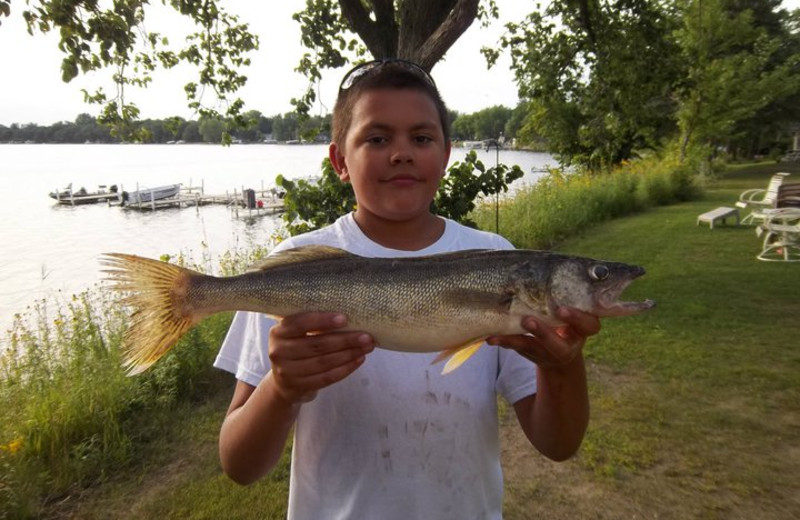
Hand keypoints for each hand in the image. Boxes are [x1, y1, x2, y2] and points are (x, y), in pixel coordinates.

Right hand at [268, 312, 373, 403]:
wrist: (284, 380)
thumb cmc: (297, 346)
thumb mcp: (297, 332)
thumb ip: (314, 323)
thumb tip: (351, 314)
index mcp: (278, 332)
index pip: (300, 323)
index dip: (322, 321)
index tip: (344, 319)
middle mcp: (278, 351)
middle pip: (316, 345)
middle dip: (345, 340)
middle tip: (367, 336)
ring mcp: (287, 372)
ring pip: (324, 362)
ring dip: (349, 354)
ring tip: (367, 347)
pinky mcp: (298, 387)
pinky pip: (327, 378)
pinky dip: (346, 368)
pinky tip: (359, 360)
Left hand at [486, 307, 600, 368]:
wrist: (560, 357)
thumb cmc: (568, 321)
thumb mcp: (576, 311)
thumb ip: (572, 296)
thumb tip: (562, 264)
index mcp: (583, 331)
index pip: (588, 326)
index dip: (577, 318)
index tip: (562, 310)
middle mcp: (567, 346)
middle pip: (558, 344)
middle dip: (543, 333)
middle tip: (529, 319)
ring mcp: (548, 354)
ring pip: (534, 348)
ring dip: (519, 337)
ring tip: (507, 325)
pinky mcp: (532, 356)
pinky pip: (517, 348)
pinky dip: (504, 341)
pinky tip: (492, 337)